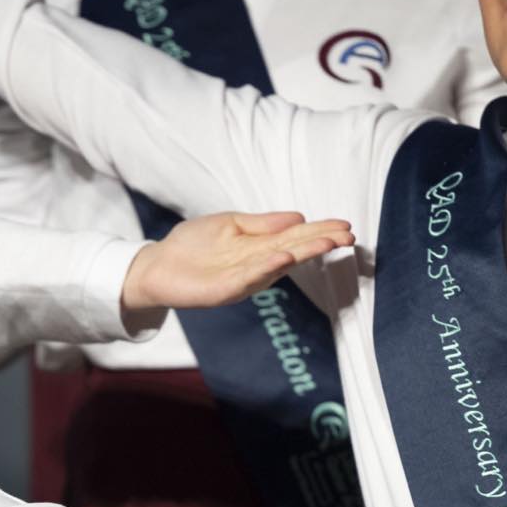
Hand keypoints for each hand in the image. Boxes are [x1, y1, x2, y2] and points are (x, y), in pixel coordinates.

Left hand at [121, 211, 353, 312]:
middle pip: (295, 251)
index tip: (345, 225)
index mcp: (261, 246)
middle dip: (321, 243)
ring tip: (326, 243)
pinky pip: (250, 278)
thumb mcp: (232, 224)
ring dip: (302, 254)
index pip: (297, 237)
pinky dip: (267, 268)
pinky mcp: (225, 289)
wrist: (158, 265)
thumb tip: (298, 217)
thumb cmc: (195, 244)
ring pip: (278, 265)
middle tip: (348, 236)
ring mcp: (244, 278)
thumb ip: (264, 224)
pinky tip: (284, 259)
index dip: (320, 231)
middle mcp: (258, 263)